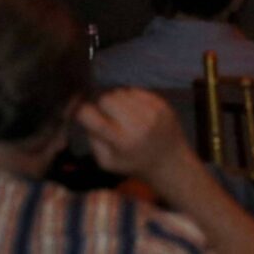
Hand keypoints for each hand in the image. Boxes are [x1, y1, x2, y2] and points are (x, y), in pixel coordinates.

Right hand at [75, 88, 189, 181]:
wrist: (171, 163)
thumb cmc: (134, 163)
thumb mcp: (107, 162)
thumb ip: (92, 139)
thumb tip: (83, 114)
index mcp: (121, 142)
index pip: (89, 115)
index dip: (82, 112)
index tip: (84, 116)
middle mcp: (137, 125)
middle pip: (106, 98)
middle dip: (103, 106)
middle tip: (109, 118)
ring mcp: (151, 112)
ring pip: (120, 92)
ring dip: (118, 102)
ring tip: (124, 116)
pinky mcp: (161, 103)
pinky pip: (135, 91)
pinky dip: (131, 99)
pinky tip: (136, 112)